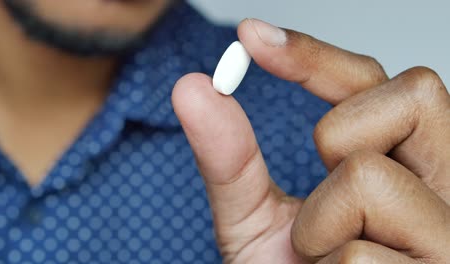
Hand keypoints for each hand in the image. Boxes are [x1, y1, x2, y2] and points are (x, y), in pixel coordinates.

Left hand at [172, 19, 449, 262]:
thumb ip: (231, 159)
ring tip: (330, 263)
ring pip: (367, 178)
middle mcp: (448, 187)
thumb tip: (192, 88)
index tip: (251, 37)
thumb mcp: (258, 220)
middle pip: (412, 95)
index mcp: (408, 164)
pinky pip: (359, 250)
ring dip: (320, 228)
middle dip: (338, 139)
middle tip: (322, 199)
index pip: (379, 84)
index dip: (317, 54)